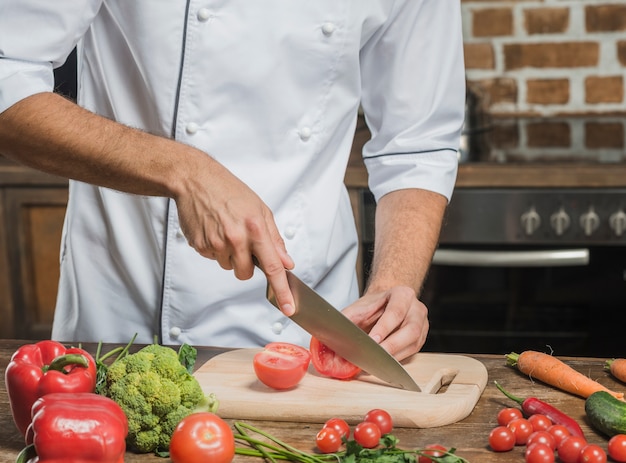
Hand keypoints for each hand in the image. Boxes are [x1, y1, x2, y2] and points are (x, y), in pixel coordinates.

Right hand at [173, 155, 295, 315]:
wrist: (195, 180)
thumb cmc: (230, 191)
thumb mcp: (260, 210)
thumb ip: (275, 239)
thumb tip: (287, 262)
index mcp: (255, 228)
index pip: (273, 267)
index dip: (282, 290)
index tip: (288, 308)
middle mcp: (236, 238)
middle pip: (246, 274)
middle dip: (246, 264)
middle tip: (243, 243)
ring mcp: (216, 244)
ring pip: (229, 267)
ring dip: (230, 255)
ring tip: (226, 230)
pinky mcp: (200, 246)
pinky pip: (213, 258)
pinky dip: (215, 248)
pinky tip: (213, 229)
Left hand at [341, 286, 427, 360]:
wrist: (383, 304)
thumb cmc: (371, 306)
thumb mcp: (357, 307)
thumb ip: (346, 319)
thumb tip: (331, 335)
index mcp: (403, 295)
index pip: (396, 312)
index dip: (384, 328)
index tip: (372, 341)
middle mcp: (417, 309)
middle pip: (410, 331)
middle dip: (392, 346)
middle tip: (375, 357)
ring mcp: (422, 325)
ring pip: (413, 344)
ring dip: (394, 356)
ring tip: (375, 364)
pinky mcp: (420, 340)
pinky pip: (411, 353)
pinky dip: (396, 360)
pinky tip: (382, 364)